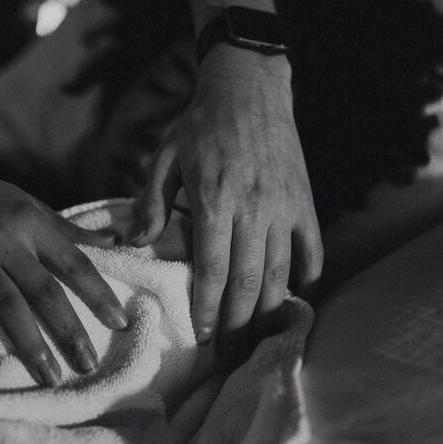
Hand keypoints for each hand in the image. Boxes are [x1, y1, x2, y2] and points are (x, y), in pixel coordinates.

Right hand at [0, 151, 127, 386]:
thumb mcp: (30, 206)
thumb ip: (69, 231)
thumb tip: (114, 242)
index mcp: (32, 224)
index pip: (74, 263)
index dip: (99, 294)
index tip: (120, 322)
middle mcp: (5, 240)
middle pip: (45, 291)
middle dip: (69, 332)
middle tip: (89, 366)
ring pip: (7, 305)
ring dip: (30, 345)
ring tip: (49, 376)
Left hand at [133, 46, 322, 354]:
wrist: (250, 87)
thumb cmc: (200, 124)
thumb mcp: (164, 157)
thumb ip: (150, 202)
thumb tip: (132, 242)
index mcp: (215, 201)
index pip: (212, 269)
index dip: (208, 309)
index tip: (202, 337)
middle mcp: (254, 209)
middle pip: (248, 282)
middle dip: (238, 326)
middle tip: (229, 356)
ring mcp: (284, 207)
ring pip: (281, 273)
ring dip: (269, 311)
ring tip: (258, 340)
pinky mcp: (304, 201)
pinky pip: (310, 248)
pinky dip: (305, 275)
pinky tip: (294, 296)